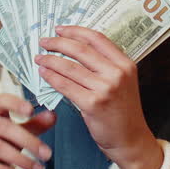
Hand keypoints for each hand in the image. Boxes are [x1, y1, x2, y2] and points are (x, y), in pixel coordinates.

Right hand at [0, 93, 55, 168]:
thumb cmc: (1, 140)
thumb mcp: (19, 131)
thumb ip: (35, 124)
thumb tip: (53, 115)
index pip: (2, 100)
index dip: (15, 104)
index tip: (31, 110)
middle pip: (5, 128)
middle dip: (29, 142)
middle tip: (47, 155)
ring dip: (21, 160)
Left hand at [36, 26, 163, 168]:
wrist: (130, 139)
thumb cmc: (122, 111)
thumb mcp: (122, 82)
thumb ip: (105, 65)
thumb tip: (74, 48)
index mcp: (125, 64)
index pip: (97, 39)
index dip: (75, 31)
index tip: (59, 29)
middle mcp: (117, 73)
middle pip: (81, 50)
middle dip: (58, 43)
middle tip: (44, 42)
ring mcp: (105, 89)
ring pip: (70, 67)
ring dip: (50, 60)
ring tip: (39, 58)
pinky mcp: (92, 104)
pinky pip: (66, 86)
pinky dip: (52, 78)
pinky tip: (44, 74)